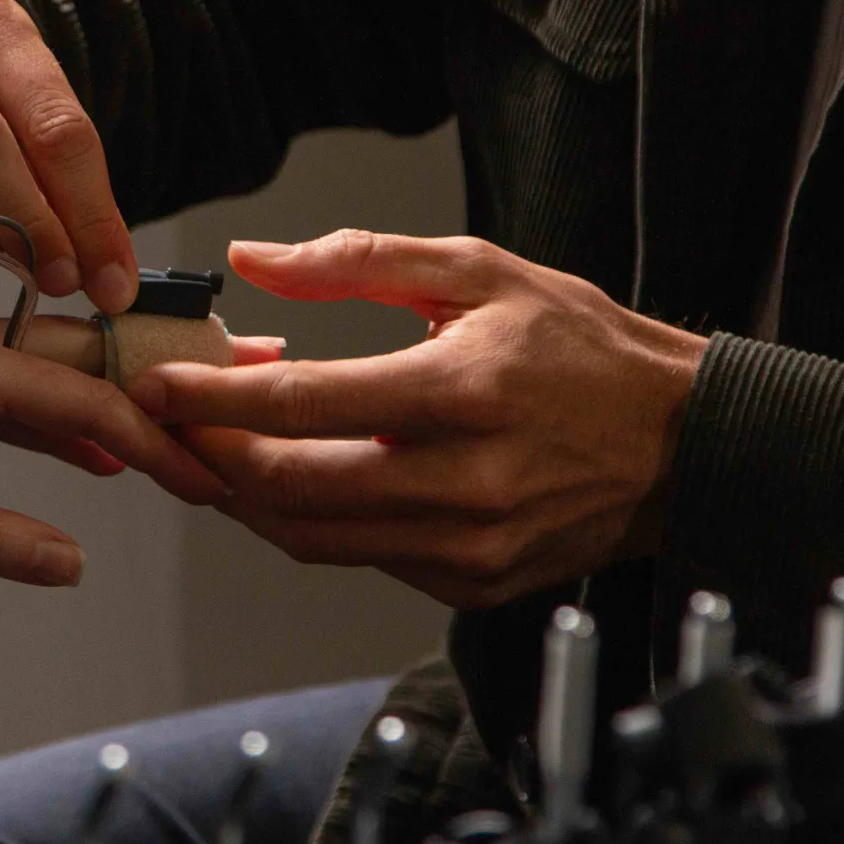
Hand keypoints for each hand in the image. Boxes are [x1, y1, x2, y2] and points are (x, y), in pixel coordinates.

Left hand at [0, 314, 231, 585]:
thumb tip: (73, 562)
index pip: (83, 400)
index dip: (154, 441)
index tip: (207, 477)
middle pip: (83, 364)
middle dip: (157, 399)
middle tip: (225, 425)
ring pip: (51, 375)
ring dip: (111, 412)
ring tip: (177, 446)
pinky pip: (12, 391)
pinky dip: (59, 422)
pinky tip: (91, 460)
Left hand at [123, 231, 707, 607]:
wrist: (686, 444)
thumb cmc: (584, 349)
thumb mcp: (480, 271)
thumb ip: (359, 262)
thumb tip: (256, 260)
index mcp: (464, 390)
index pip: (303, 405)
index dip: (212, 398)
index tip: (157, 384)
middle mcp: (466, 481)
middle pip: (291, 488)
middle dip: (210, 455)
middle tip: (172, 421)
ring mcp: (471, 545)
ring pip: (314, 537)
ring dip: (247, 496)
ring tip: (217, 447)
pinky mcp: (474, 583)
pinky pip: (361, 559)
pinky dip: (310, 523)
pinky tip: (294, 478)